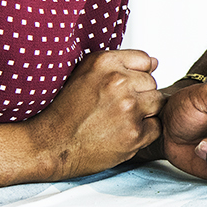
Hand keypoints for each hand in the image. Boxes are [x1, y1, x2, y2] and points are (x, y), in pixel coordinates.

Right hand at [26, 49, 164, 179]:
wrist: (50, 145)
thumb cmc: (65, 112)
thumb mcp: (84, 73)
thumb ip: (119, 64)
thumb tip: (155, 63)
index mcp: (105, 62)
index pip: (145, 60)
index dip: (135, 76)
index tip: (122, 87)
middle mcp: (118, 82)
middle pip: (152, 83)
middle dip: (139, 94)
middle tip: (116, 108)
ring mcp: (129, 108)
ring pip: (157, 103)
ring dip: (144, 112)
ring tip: (120, 119)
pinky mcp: (134, 133)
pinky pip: (156, 127)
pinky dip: (144, 132)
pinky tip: (122, 133)